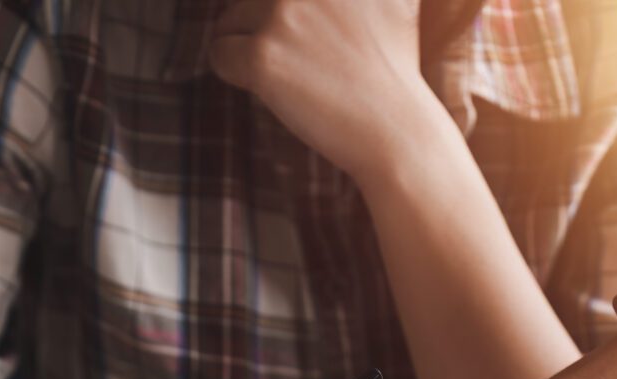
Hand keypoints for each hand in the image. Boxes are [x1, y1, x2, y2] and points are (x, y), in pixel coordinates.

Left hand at [210, 0, 428, 184]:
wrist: (396, 127)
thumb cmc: (394, 70)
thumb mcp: (393, 0)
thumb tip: (314, 2)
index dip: (280, 10)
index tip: (297, 34)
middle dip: (258, 22)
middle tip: (291, 55)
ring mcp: (283, 12)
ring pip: (229, 19)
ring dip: (245, 46)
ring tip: (282, 72)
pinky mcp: (263, 55)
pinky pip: (220, 53)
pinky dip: (231, 71)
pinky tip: (264, 87)